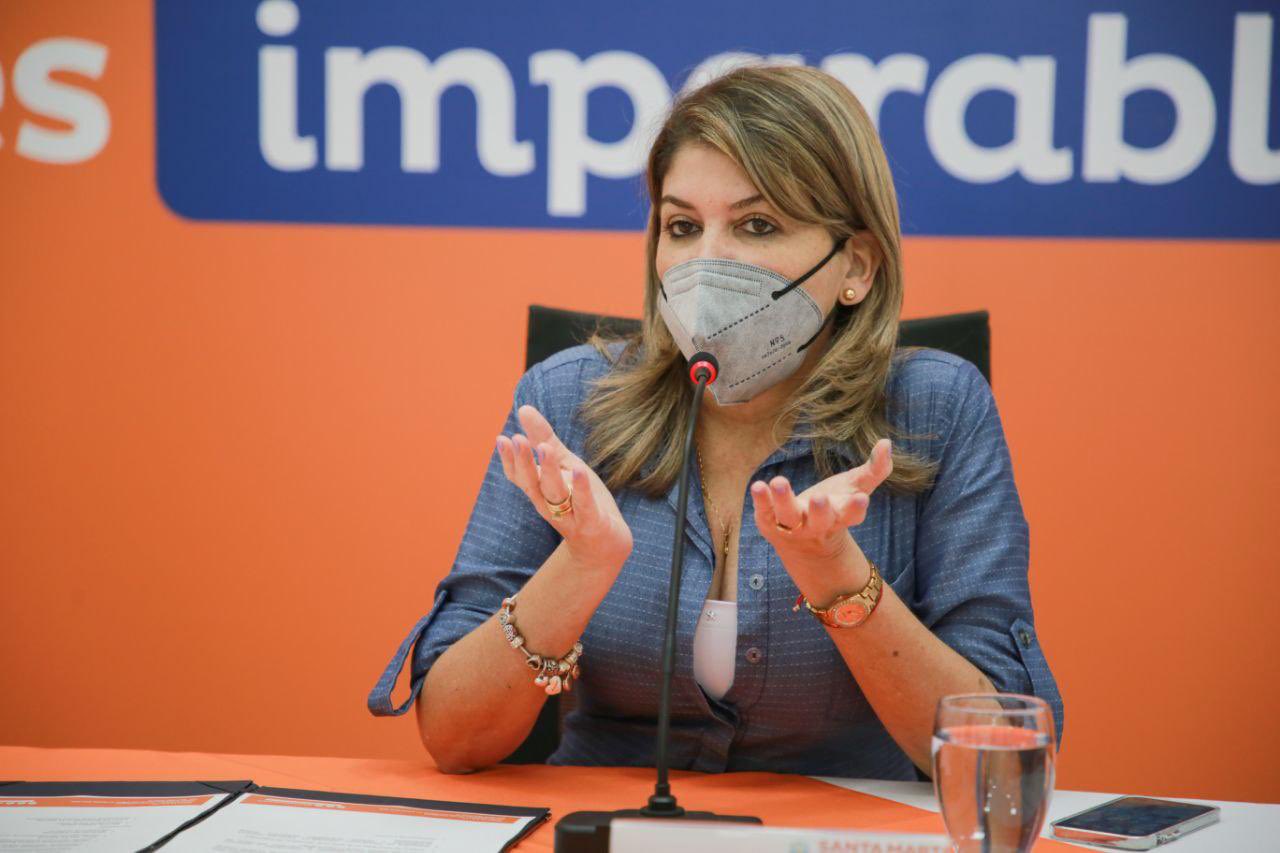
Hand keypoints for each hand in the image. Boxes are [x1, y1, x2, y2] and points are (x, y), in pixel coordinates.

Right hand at [495, 405, 633, 571]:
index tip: (501, 439)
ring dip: (548, 471)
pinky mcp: (592, 523)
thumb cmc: (580, 501)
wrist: (605, 547)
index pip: (519, 476)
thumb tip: (523, 409)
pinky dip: (580, 489)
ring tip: (544, 448)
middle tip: (515, 439)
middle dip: (523, 463)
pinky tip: (579, 470)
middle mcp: (549, 504)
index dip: (509, 459)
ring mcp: (569, 516)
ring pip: (554, 493)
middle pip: (533, 483)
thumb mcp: (565, 465)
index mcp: (541, 490)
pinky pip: (585, 505)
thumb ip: (544, 439)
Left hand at [749, 438, 892, 567]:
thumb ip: (874, 469)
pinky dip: (761, 500)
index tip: (860, 499)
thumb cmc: (834, 507)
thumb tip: (886, 442)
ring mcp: (793, 526)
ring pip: (788, 516)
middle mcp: (817, 525)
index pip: (851, 515)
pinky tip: (758, 485)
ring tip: (779, 481)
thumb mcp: (855, 488)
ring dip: (784, 500)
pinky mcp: (770, 522)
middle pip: (820, 521)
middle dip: (820, 511)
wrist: (805, 543)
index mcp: (841, 517)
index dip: (855, 508)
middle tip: (820, 498)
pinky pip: (765, 512)